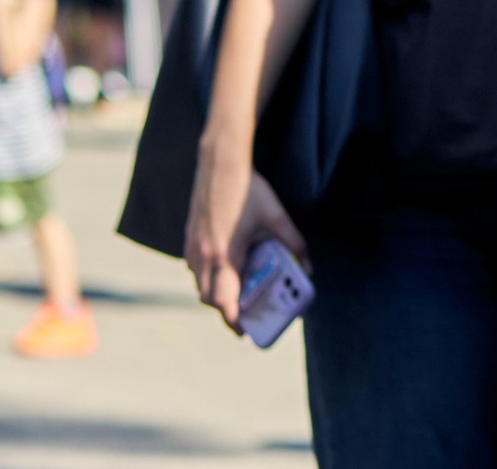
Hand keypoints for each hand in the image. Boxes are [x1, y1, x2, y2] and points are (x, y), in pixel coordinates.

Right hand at [187, 149, 306, 333]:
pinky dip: (209, 277)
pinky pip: (195, 269)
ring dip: (216, 293)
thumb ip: (294, 245)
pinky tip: (226, 269)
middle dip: (225, 310)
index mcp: (224, 254)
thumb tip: (308, 269)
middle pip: (209, 298)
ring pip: (200, 284)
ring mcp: (192, 248)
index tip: (244, 331)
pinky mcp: (188, 239)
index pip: (222, 300)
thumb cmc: (250, 192)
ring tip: (238, 294)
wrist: (220, 165)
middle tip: (245, 315)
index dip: (232, 320)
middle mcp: (203, 255)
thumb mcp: (278, 219)